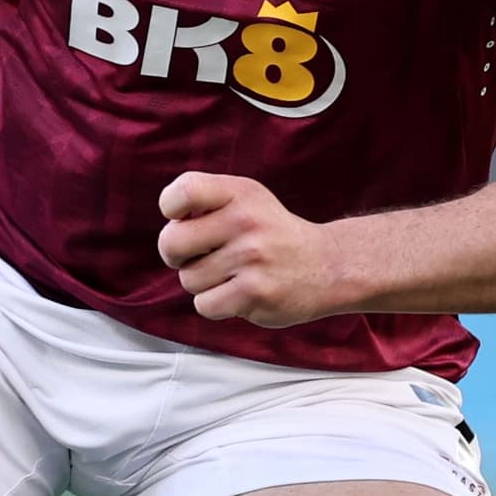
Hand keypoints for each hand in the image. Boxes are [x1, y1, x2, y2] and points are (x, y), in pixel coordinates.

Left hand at [155, 172, 347, 325]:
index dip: (171, 207)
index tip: (182, 218)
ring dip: (202, 282)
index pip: (185, 190)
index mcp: (241, 193)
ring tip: (231, 274)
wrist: (327, 267)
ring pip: (188, 279)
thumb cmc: (272, 233)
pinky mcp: (255, 294)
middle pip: (171, 242)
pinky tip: (239, 292)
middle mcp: (247, 222)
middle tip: (196, 255)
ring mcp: (252, 258)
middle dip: (175, 254)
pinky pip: (204, 305)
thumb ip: (205, 202)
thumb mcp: (247, 200)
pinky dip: (215, 303)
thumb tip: (168, 223)